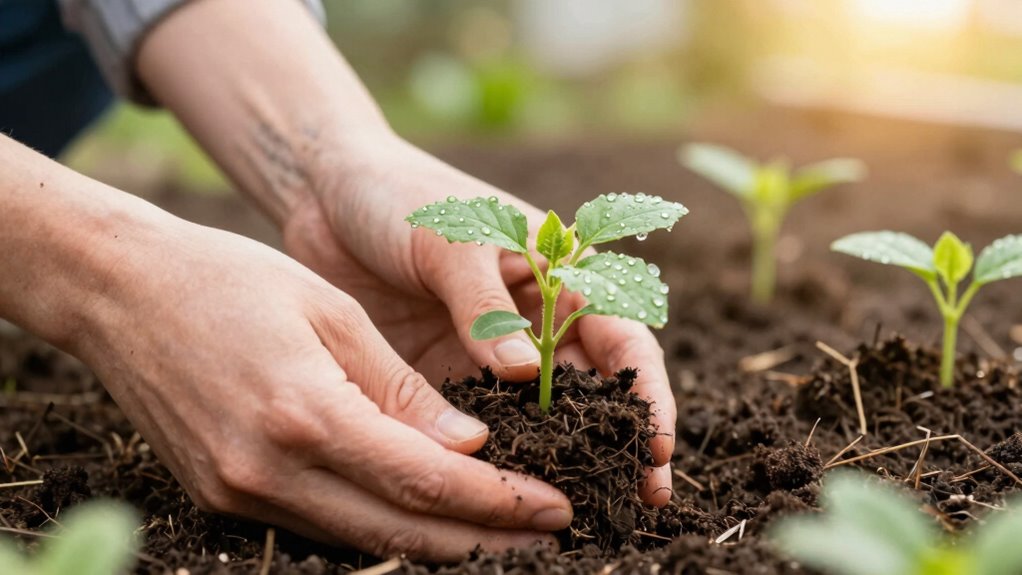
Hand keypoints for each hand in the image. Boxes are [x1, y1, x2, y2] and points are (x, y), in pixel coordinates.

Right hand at [73, 212, 572, 560]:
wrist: (117, 291)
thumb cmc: (230, 281)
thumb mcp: (331, 314)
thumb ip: (402, 390)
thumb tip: (471, 448)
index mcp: (304, 413)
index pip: (425, 480)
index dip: (500, 501)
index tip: (557, 506)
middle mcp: (268, 470)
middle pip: (401, 532)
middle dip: (486, 541)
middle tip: (552, 536)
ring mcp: (239, 493)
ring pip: (363, 540)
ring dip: (439, 543)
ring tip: (504, 533)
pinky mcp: (223, 496)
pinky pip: (322, 526)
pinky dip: (382, 526)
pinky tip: (426, 516)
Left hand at [284, 134, 676, 505]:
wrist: (327, 196)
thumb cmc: (402, 196)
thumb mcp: (452, 239)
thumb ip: (485, 306)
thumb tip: (522, 375)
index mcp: (559, 274)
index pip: (622, 338)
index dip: (646, 393)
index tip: (656, 446)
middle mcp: (537, 321)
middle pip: (593, 390)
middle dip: (617, 443)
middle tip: (635, 501)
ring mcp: (492, 355)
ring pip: (540, 417)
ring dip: (559, 459)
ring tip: (577, 508)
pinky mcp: (447, 377)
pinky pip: (481, 424)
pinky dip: (495, 457)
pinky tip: (502, 491)